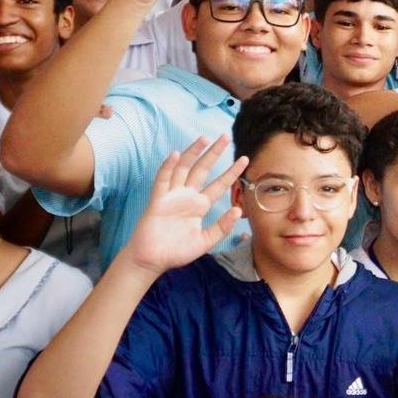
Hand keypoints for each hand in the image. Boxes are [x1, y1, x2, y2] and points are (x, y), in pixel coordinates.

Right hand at [118, 137, 247, 275]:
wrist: (152, 260)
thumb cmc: (176, 252)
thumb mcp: (204, 241)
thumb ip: (221, 228)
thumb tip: (237, 210)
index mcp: (199, 206)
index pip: (219, 185)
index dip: (231, 172)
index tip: (245, 159)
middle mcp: (187, 196)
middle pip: (202, 169)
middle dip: (214, 153)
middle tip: (226, 136)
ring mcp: (172, 196)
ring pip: (183, 169)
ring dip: (193, 153)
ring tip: (205, 138)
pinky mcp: (158, 200)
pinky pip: (163, 180)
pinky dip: (168, 167)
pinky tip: (176, 154)